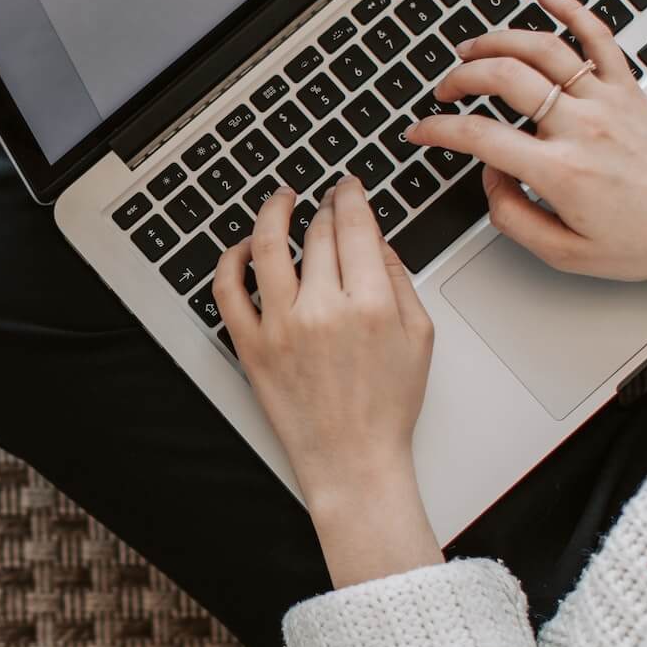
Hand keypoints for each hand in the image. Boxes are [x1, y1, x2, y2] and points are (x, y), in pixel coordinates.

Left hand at [215, 177, 442, 585]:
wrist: (353, 460)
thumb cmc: (387, 406)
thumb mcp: (419, 337)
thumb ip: (398, 279)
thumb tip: (376, 239)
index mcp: (370, 304)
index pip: (354, 226)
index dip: (350, 196)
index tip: (348, 187)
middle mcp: (323, 310)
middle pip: (317, 233)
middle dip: (323, 207)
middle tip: (326, 198)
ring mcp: (281, 326)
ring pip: (269, 246)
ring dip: (273, 212)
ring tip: (280, 200)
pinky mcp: (251, 346)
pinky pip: (228, 290)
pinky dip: (232, 260)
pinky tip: (245, 247)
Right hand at [408, 0, 646, 292]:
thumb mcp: (567, 254)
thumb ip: (513, 217)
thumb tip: (491, 178)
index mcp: (562, 171)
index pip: (480, 137)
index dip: (438, 131)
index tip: (421, 131)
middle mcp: (582, 127)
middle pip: (505, 78)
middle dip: (461, 79)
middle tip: (445, 92)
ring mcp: (608, 101)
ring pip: (543, 49)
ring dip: (498, 41)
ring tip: (472, 48)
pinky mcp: (630, 89)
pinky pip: (598, 36)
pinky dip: (570, 8)